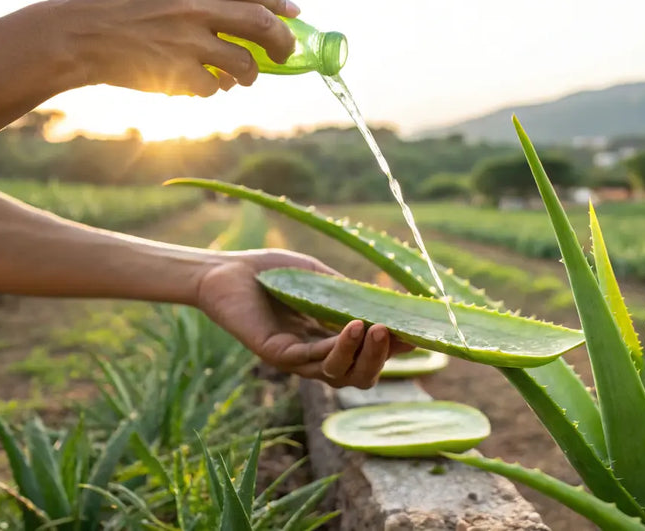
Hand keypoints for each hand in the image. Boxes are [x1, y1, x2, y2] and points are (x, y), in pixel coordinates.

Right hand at [48, 0, 300, 96]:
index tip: (293, 13)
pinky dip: (216, 89)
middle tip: (286, 54)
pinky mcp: (177, 75)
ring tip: (242, 75)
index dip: (279, 0)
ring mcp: (186, 43)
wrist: (74, 36)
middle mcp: (192, 8)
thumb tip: (242, 12)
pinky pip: (215, 87)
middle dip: (283, 42)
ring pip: (244, 63)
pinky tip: (204, 84)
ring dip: (250, 74)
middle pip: (260, 24)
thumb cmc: (113, 8)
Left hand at [195, 249, 413, 388]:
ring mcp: (296, 359)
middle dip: (383, 359)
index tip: (420, 336)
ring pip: (340, 374)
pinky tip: (354, 325)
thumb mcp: (320, 279)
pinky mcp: (277, 354)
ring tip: (379, 328)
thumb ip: (349, 293)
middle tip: (398, 334)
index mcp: (327, 339)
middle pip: (359, 376)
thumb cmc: (271, 271)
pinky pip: (314, 358)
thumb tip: (391, 301)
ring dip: (364, 355)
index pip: (368, 356)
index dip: (393, 351)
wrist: (225, 270)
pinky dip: (338, 346)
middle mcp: (314, 356)